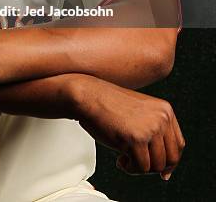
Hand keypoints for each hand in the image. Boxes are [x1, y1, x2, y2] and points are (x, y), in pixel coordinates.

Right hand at [67, 75, 184, 179]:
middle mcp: (161, 117)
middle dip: (154, 167)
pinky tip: (120, 158)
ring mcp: (150, 127)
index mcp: (164, 110)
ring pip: (156, 166)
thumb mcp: (139, 113)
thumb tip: (167, 170)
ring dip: (140, 168)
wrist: (88, 96)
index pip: (178, 145)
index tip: (160, 169)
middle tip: (138, 163)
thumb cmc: (108, 105)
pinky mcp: (136, 138)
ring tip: (126, 158)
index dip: (169, 161)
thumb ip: (154, 133)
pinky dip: (130, 168)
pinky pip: (141, 167)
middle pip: (171, 158)